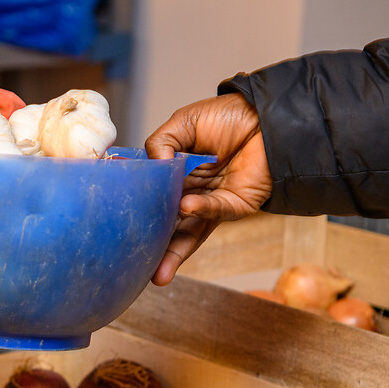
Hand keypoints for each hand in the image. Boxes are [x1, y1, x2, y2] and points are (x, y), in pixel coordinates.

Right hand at [144, 93, 272, 284]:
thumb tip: (154, 166)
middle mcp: (192, 193)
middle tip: (136, 266)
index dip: (141, 213)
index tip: (122, 226)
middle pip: (169, 225)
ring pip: (190, 232)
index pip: (155, 200)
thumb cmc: (228, 116)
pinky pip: (215, 211)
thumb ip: (160, 142)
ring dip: (174, 252)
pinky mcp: (236, 205)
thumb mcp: (184, 123)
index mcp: (176, 176)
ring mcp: (213, 203)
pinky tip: (186, 206)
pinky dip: (200, 210)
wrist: (266, 116)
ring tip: (158, 271)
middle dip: (154, 248)